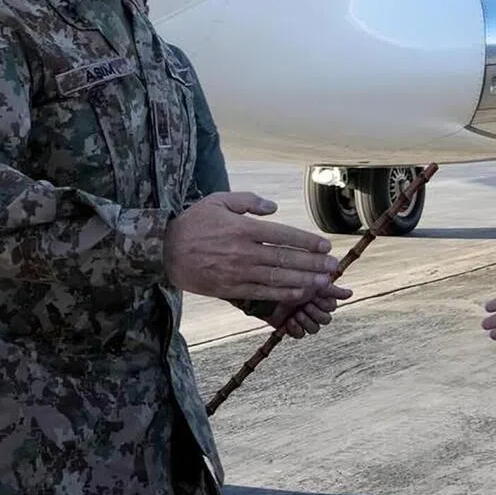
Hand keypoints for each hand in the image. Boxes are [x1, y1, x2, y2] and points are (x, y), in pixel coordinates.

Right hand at [164, 192, 337, 303]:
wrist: (163, 251)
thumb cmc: (193, 222)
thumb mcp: (218, 200)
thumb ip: (248, 201)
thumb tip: (274, 207)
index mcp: (243, 228)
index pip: (283, 235)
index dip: (307, 241)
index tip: (325, 245)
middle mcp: (243, 251)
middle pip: (285, 258)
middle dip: (312, 263)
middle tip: (332, 265)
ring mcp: (237, 272)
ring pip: (276, 277)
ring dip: (303, 280)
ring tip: (322, 282)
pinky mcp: (230, 288)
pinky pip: (261, 293)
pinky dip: (282, 294)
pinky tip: (298, 294)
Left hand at [265, 281, 353, 338]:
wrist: (265, 287)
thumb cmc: (289, 280)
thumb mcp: (312, 282)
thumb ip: (332, 289)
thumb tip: (350, 293)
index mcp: (320, 296)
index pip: (331, 307)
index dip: (324, 304)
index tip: (315, 297)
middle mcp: (313, 308)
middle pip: (325, 319)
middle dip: (316, 313)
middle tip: (305, 305)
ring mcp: (302, 318)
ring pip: (315, 329)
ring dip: (307, 321)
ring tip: (297, 313)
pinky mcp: (290, 326)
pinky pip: (300, 335)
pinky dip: (296, 328)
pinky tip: (290, 320)